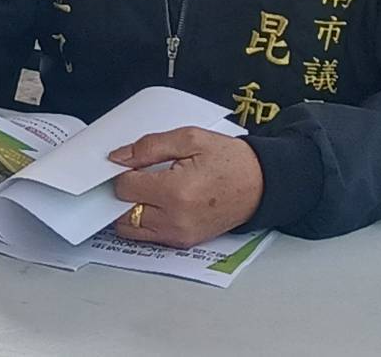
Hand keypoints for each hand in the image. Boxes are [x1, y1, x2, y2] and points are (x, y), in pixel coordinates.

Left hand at [110, 127, 264, 248]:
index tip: (129, 163)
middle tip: (134, 177)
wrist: (262, 184)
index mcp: (176, 192)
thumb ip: (148, 147)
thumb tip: (118, 157)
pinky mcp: (184, 242)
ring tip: (144, 190)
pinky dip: (143, 221)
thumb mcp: (189, 138)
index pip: (124, 187)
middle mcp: (176, 219)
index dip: (121, 172)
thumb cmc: (230, 161)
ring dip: (128, 210)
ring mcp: (180, 234)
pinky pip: (148, 236)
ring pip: (130, 229)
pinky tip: (155, 202)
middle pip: (122, 212)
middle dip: (122, 193)